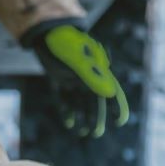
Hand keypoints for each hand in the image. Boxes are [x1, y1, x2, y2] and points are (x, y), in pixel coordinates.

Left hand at [25, 20, 131, 138]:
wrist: (44, 31)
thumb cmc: (65, 42)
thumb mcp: (78, 58)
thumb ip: (92, 76)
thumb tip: (110, 95)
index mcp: (97, 70)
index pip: (112, 90)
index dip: (118, 106)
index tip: (120, 121)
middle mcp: (88, 75)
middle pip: (95, 100)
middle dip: (97, 117)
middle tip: (96, 134)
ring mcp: (73, 78)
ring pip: (81, 102)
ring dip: (83, 116)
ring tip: (82, 132)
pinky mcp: (60, 79)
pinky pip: (65, 98)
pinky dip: (68, 110)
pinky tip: (69, 123)